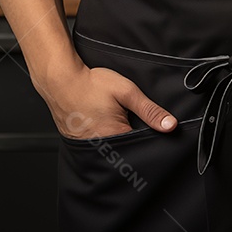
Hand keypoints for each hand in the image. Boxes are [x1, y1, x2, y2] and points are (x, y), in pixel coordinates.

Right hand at [46, 65, 177, 140]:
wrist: (61, 79)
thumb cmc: (91, 84)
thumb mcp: (127, 91)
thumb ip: (149, 109)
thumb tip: (170, 125)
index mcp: (116, 138)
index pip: (140, 149)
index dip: (148, 141)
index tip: (151, 132)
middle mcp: (101, 148)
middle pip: (125, 152)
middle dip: (132, 143)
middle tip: (126, 121)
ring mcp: (87, 147)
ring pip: (111, 150)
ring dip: (117, 141)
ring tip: (112, 121)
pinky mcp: (78, 142)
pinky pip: (97, 146)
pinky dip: (103, 138)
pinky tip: (102, 124)